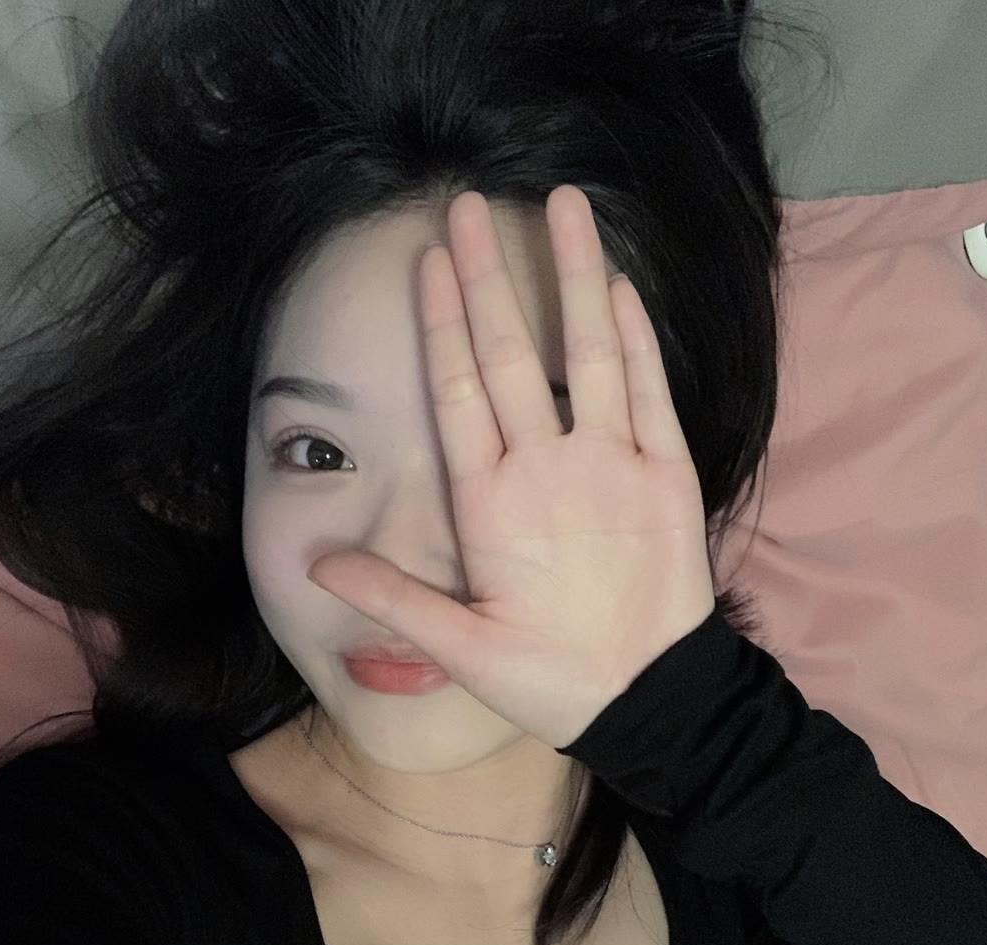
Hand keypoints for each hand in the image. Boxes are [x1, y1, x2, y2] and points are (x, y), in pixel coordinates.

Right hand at [306, 184, 717, 750]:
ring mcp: (614, 463)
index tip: (432, 260)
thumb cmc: (554, 679)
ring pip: (590, 351)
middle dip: (489, 275)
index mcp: (491, 504)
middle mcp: (549, 467)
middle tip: (470, 207)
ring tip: (565, 202)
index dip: (442, 322)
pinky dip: (637, 334)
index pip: (458, 392)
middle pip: (512, 354)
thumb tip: (319, 566)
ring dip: (575, 273)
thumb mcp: (460, 649)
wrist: (653, 701)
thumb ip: (392, 597)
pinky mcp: (668, 473)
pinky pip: (650, 388)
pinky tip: (619, 285)